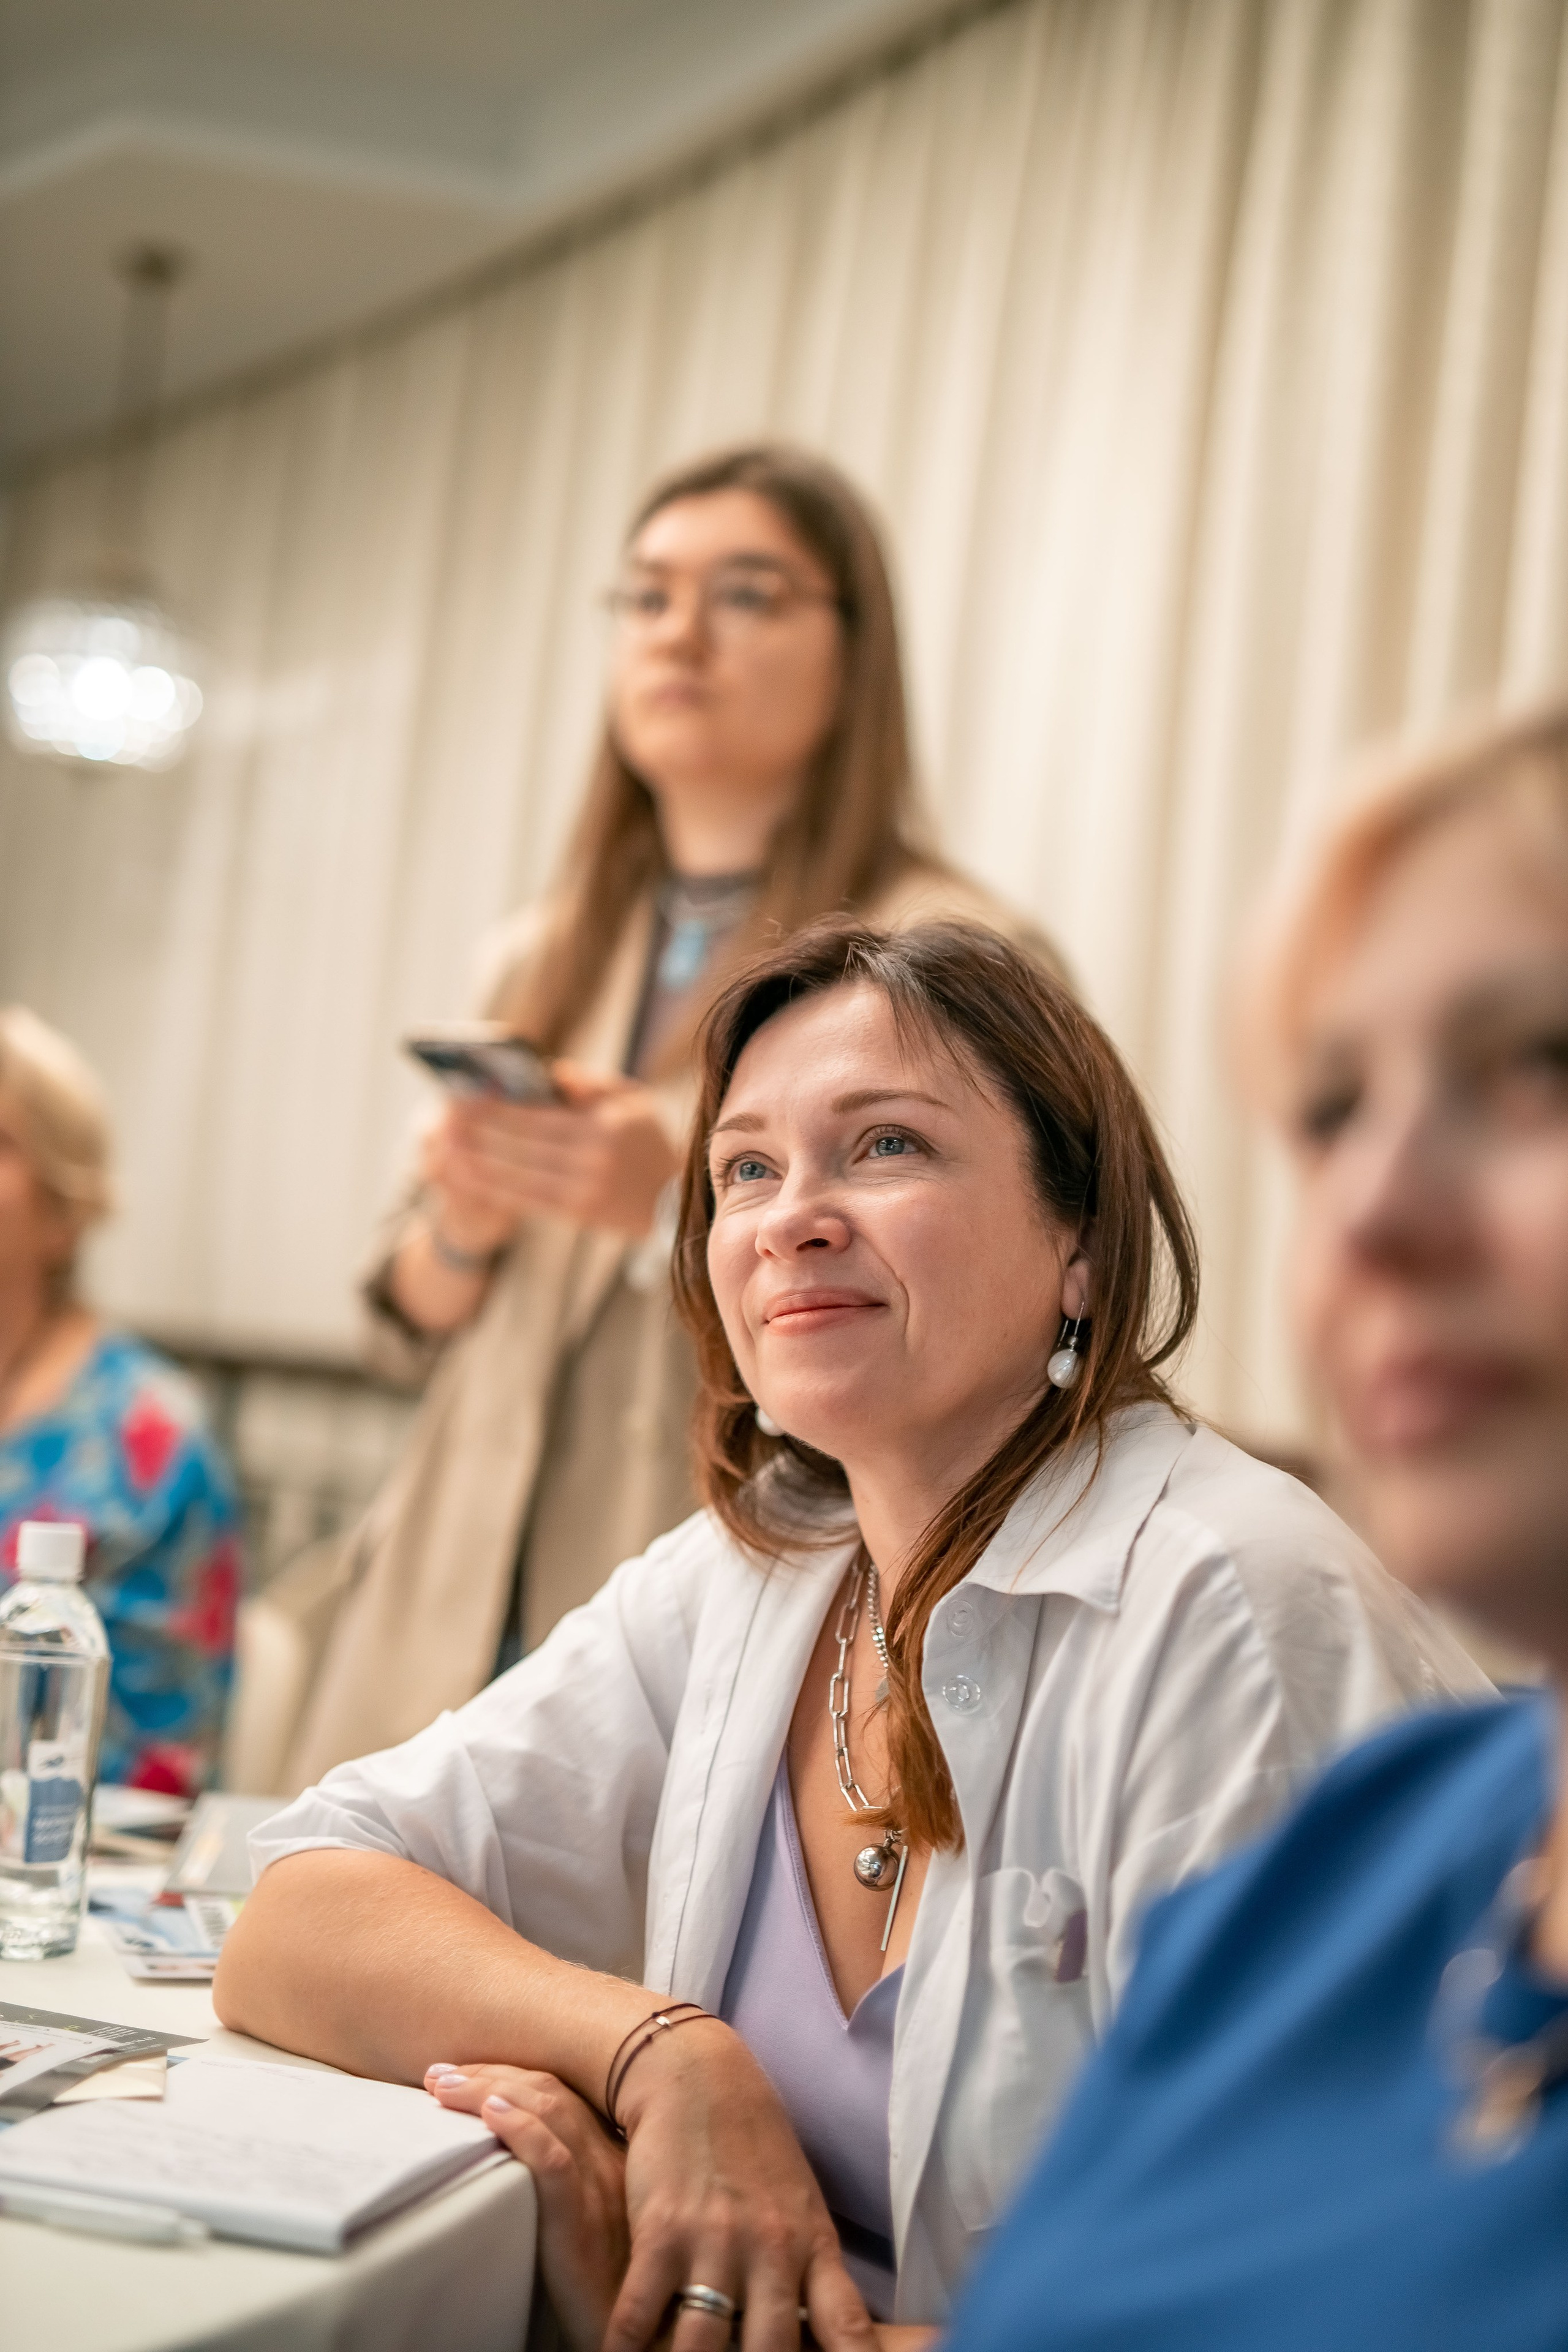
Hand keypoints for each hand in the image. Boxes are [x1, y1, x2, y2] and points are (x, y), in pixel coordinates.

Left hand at [419, 1063, 680, 1247]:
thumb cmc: (648, 1142)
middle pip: (520, 1145)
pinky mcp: (576, 1213)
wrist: (674, 1201)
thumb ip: (590, 1083)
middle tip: (446, 1118)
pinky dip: (493, 1189)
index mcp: (602, 1126)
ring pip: (517, 1174)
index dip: (497, 1107)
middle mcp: (591, 1159)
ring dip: (477, 1162)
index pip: (537, 1116)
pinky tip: (469, 1178)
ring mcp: (583, 1190)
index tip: (466, 1096)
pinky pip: (525, 1200)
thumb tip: (547, 1071)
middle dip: (478, 1132)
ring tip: (447, 1148)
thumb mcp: (633, 1101)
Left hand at [427, 2062, 629, 2351]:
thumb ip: (570, 2188)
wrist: (643, 2337)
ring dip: (489, 2090)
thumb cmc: (612, 2288)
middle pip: (550, 2093)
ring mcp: (599, 2189)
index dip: (512, 2077)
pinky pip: (552, 2163)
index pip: (562, 2095)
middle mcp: (610, 2163)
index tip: (468, 2073)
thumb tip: (516, 2156)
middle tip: (441, 2073)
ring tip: (444, 2086)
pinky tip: (490, 2114)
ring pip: (547, 2114)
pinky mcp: (583, 2224)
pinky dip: (521, 2130)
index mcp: (613, 2160)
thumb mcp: (594, 2224)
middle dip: (491, 2075)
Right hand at [609, 2022, 874, 2351]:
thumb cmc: (753, 2149)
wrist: (699, 2076)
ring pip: (702, 2346)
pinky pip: (639, 2313)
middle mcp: (771, 2250)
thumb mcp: (800, 2208)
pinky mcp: (662, 2230)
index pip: (848, 2328)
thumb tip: (825, 2342)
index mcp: (812, 2246)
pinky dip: (625, 2347)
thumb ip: (810, 2274)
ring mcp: (716, 2241)